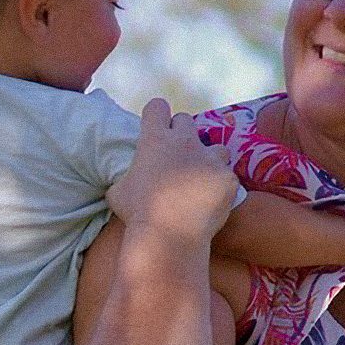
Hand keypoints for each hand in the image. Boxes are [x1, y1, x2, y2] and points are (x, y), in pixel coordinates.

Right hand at [107, 99, 239, 246]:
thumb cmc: (138, 214)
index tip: (155, 131)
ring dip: (208, 159)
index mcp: (155, 139)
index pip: (158, 107)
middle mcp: (185, 141)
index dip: (156, 117)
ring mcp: (210, 158)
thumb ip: (126, 177)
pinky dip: (220, 187)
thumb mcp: (117, 192)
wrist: (170, 237)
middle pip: (186, 121)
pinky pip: (226, 176)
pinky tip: (212, 203)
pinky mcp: (228, 177)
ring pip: (215, 146)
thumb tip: (127, 180)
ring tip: (200, 180)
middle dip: (181, 135)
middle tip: (176, 159)